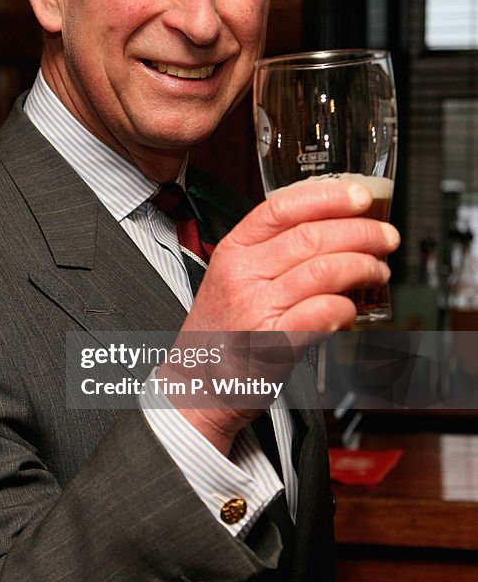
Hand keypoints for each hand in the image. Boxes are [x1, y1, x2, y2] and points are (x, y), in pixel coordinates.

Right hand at [167, 178, 399, 453]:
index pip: (283, 208)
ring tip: (377, 271)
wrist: (196, 385)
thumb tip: (331, 228)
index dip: (327, 197)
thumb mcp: (232, 278)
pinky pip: (322, 313)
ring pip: (324, 271)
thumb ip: (271, 252)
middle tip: (385, 237)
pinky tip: (353, 310)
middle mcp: (243, 275)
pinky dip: (346, 308)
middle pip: (311, 236)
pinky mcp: (274, 343)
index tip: (359, 196)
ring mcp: (257, 308)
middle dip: (360, 231)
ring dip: (363, 267)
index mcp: (234, 250)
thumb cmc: (221, 331)